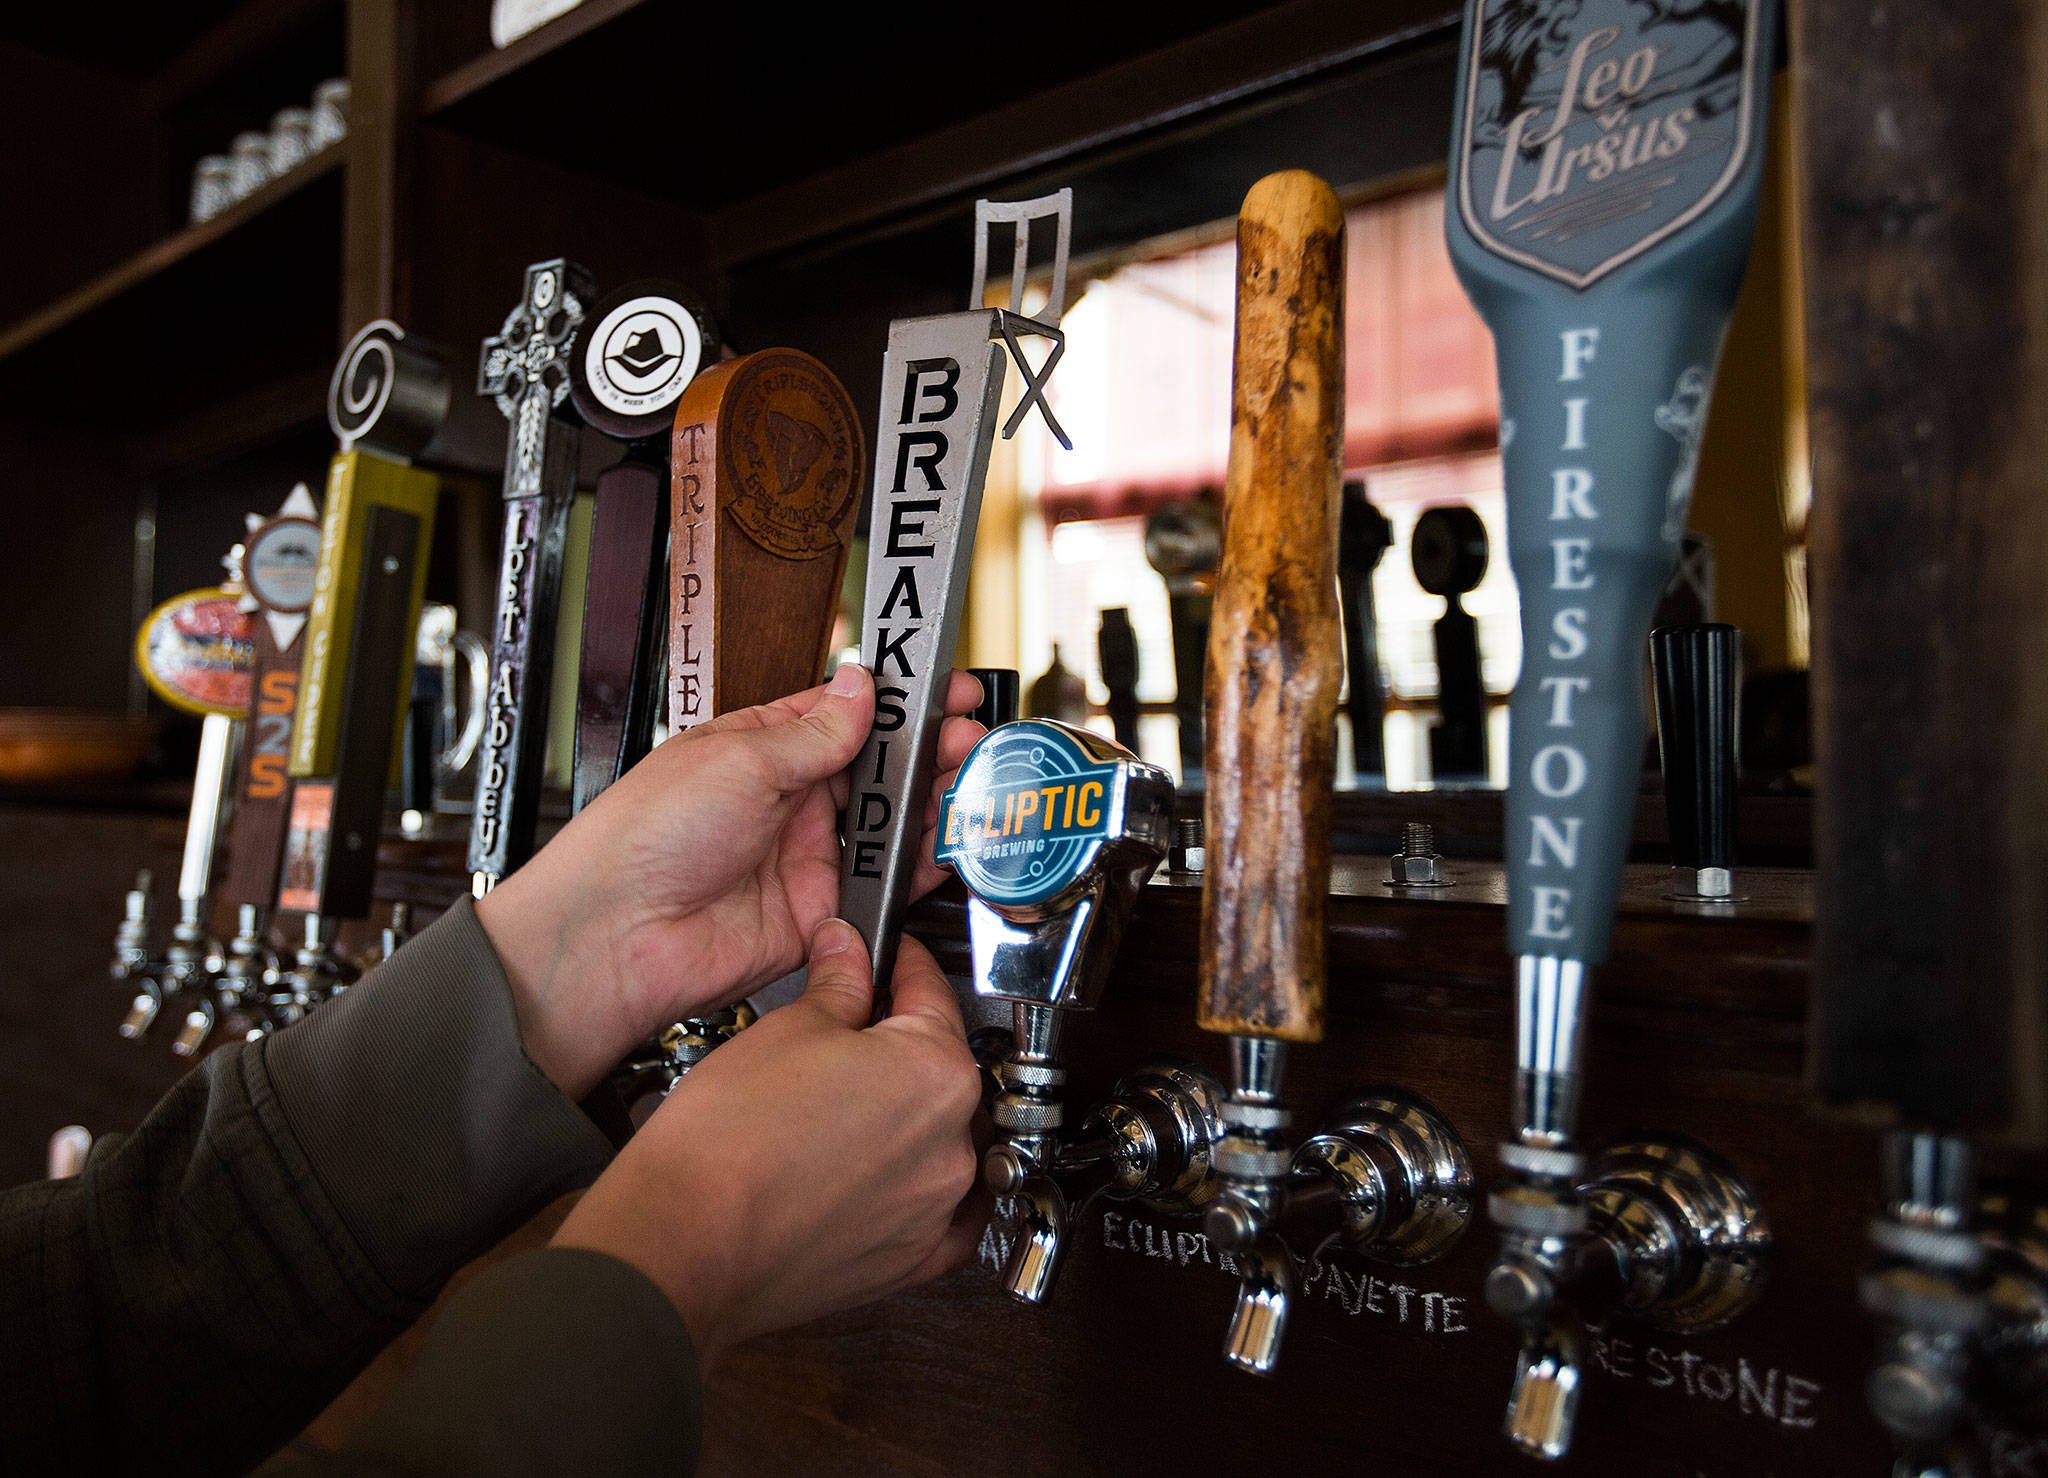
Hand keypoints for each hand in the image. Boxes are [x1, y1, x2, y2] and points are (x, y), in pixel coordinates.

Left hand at [476, 664, 982, 1097]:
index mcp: (760, 749)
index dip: (899, 701)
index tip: (943, 688)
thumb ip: (815, 733)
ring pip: (889, 825)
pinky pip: (885, 887)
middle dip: (930, 752)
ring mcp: (806, 857)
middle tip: (971, 738)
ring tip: (969, 784)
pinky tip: (944, 846)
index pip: (845, 714)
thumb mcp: (739, 761)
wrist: (619, 937)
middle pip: (878, 769)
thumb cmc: (644, 840)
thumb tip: (860, 687)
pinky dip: (921, 869)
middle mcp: (788, 801)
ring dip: (932, 804)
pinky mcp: (820, 913)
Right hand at [551, 920, 984, 1363]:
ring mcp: (936, 1210)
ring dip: (908, 1118)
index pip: (930, 993)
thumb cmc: (725, 1146)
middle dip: (899, 1043)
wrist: (683, 1244)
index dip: (899, 965)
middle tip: (849, 1030)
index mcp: (935, 1072)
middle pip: (939, 1069)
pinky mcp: (913, 1263)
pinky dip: (920, 1192)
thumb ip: (838, 981)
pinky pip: (940, 1217)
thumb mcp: (788, 1029)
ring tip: (843, 1108)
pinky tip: (886, 1176)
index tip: (884, 959)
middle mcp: (952, 1145)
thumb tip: (848, 950)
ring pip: (939, 1142)